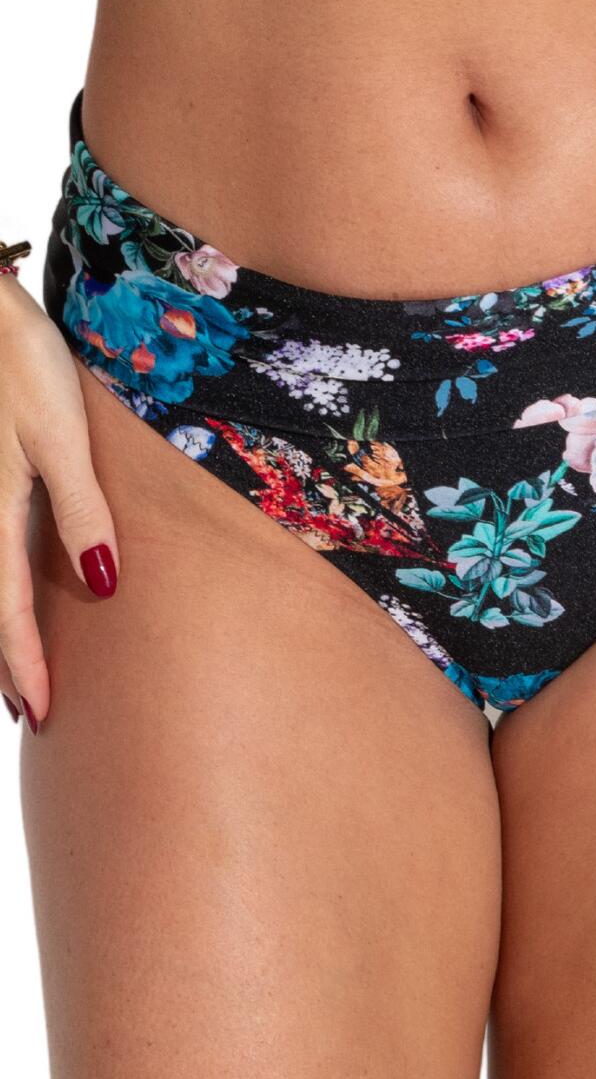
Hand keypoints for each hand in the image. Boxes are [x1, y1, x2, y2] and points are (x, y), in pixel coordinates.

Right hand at [0, 277, 119, 732]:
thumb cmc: (21, 365)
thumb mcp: (62, 440)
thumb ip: (82, 511)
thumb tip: (103, 585)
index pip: (7, 611)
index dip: (24, 664)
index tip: (42, 713)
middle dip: (4, 661)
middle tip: (28, 710)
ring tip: (13, 669)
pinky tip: (8, 589)